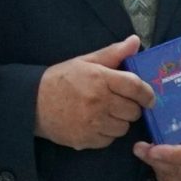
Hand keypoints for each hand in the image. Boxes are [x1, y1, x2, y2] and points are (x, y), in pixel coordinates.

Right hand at [34, 35, 154, 149]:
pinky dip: (106, 133)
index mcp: (100, 78)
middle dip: (130, 107)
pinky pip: (109, 140)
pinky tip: (94, 124)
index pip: (135, 87)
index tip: (149, 98)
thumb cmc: (61, 79)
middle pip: (133, 111)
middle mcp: (99, 101)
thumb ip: (113, 53)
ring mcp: (92, 122)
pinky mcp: (86, 139)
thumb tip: (135, 41)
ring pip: (123, 128)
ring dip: (119, 121)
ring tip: (105, 114)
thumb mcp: (85, 62)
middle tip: (119, 103)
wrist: (32, 102)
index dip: (147, 94)